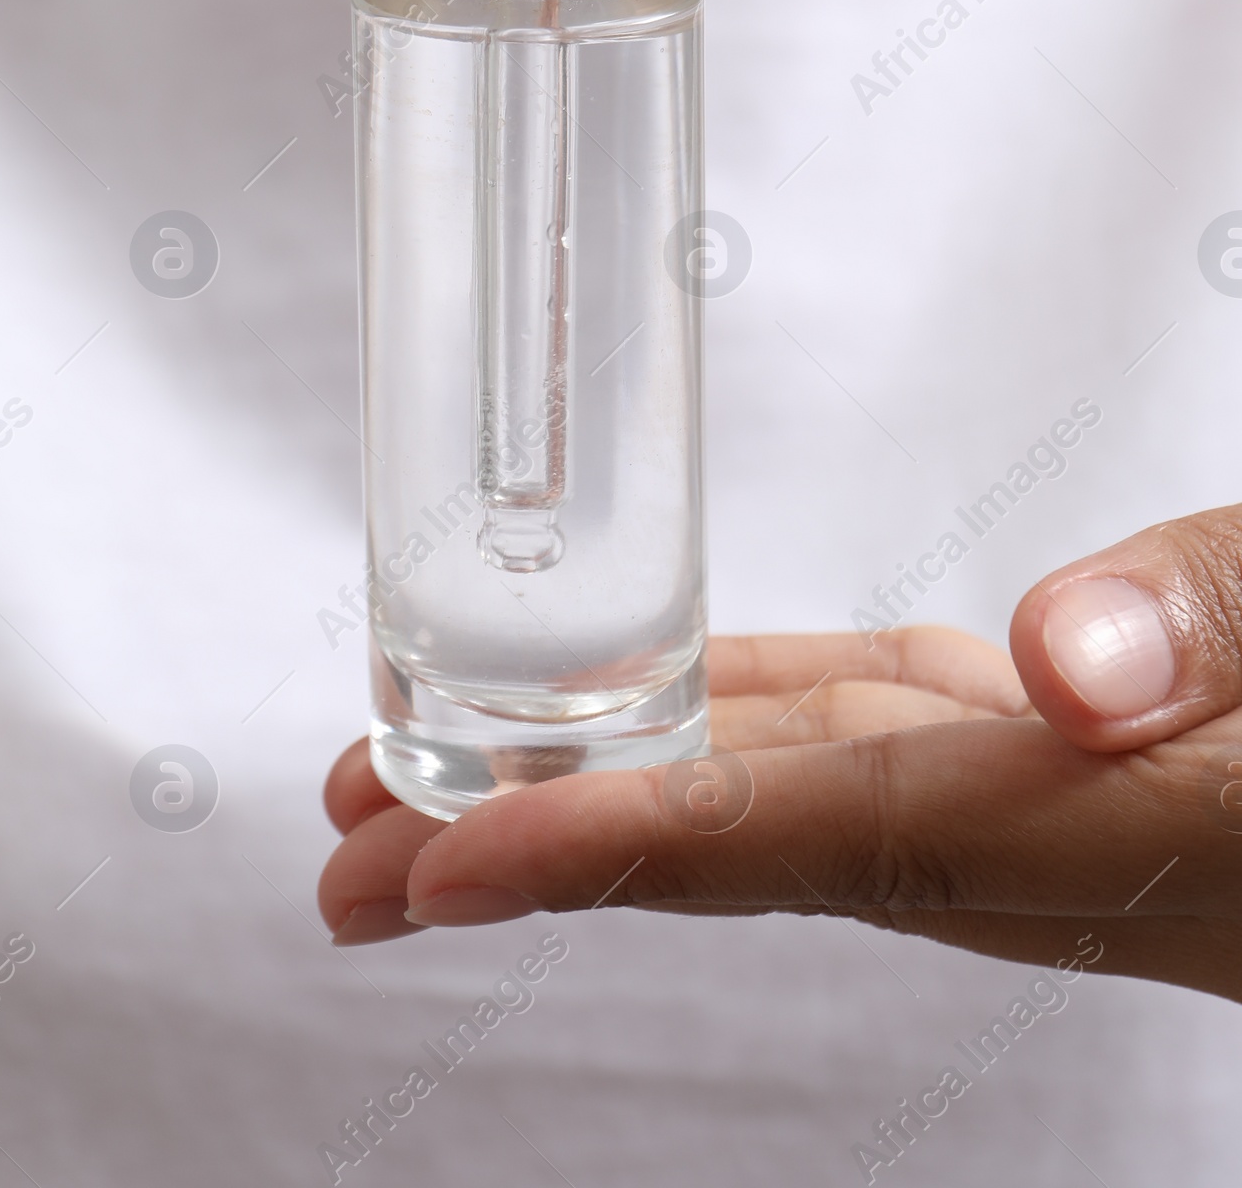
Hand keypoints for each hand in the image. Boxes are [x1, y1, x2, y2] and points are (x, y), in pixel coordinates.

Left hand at [318, 510, 1241, 1003]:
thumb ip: (1216, 625)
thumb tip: (1062, 662)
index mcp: (1081, 814)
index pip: (790, 834)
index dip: (594, 855)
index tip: (421, 874)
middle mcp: (1027, 831)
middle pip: (732, 844)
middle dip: (529, 856)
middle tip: (345, 856)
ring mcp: (1032, 801)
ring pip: (775, 798)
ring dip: (602, 794)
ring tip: (435, 787)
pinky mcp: (1053, 754)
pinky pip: (857, 748)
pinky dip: (735, 734)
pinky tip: (675, 712)